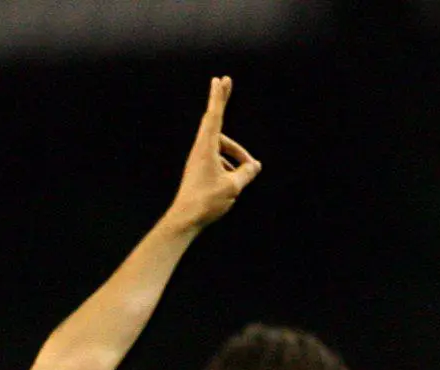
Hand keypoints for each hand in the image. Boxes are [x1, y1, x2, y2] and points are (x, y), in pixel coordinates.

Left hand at [166, 76, 260, 232]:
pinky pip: (218, 160)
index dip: (219, 97)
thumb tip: (255, 166)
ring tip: (249, 170)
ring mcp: (198, 161)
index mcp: (206, 148)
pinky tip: (236, 182)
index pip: (214, 116)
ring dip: (235, 154)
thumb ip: (246, 173)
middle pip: (215, 123)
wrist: (184, 220)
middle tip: (226, 82)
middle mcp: (200, 151)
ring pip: (221, 147)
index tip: (220, 80)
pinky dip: (229, 165)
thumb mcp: (233, 186)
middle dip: (221, 103)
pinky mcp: (199, 172)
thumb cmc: (207, 202)